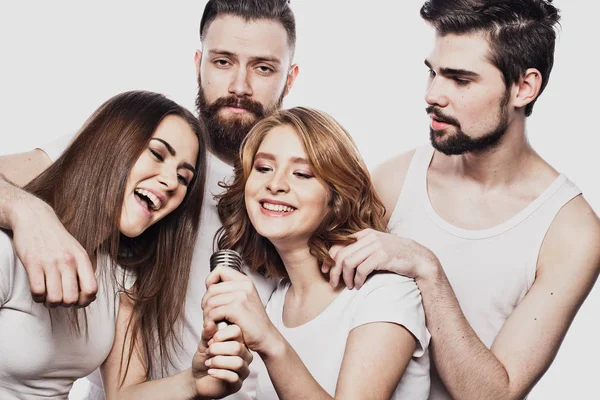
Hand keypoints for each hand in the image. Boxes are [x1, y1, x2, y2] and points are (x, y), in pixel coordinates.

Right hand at [11, 193, 96, 306]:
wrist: (35, 218)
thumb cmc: (57, 239)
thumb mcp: (77, 250)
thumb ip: (84, 270)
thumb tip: (90, 295)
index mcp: (82, 258)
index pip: (91, 288)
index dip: (86, 301)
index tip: (78, 301)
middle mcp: (68, 261)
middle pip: (71, 298)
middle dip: (65, 305)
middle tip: (60, 298)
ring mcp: (50, 262)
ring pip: (54, 298)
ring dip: (50, 303)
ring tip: (48, 296)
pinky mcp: (32, 263)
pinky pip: (37, 292)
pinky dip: (37, 297)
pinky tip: (38, 290)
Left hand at [191, 324, 252, 398]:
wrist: (197, 379)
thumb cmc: (204, 360)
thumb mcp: (203, 345)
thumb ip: (207, 334)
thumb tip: (210, 323)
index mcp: (239, 342)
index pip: (238, 331)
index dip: (222, 334)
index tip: (210, 340)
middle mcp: (244, 355)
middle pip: (237, 347)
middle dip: (218, 349)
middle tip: (208, 352)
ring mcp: (243, 370)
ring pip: (237, 363)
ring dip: (218, 362)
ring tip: (208, 363)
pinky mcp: (238, 384)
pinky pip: (233, 377)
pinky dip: (219, 373)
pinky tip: (210, 372)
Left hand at [202, 267, 279, 356]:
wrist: (266, 337)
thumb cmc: (252, 321)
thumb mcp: (245, 299)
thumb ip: (230, 290)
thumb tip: (209, 286)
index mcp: (245, 281)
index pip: (219, 270)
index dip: (210, 281)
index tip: (210, 295)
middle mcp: (244, 286)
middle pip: (212, 289)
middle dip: (205, 303)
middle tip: (209, 314)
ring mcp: (241, 296)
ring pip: (210, 302)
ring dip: (206, 314)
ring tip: (211, 322)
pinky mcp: (237, 309)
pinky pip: (213, 313)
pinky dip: (209, 321)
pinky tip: (213, 326)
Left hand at [322, 228, 439, 288]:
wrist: (419, 259)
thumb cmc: (396, 256)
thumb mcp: (377, 248)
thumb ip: (361, 250)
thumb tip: (340, 262)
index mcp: (365, 234)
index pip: (339, 244)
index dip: (329, 259)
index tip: (326, 271)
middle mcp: (369, 238)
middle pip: (341, 255)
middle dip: (334, 271)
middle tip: (333, 283)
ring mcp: (376, 246)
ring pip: (349, 262)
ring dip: (346, 277)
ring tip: (349, 286)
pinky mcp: (382, 256)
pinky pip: (362, 269)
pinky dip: (357, 280)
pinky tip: (359, 285)